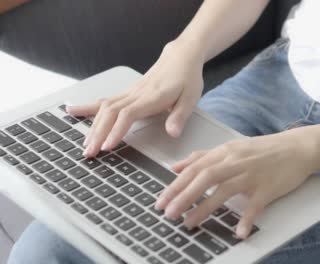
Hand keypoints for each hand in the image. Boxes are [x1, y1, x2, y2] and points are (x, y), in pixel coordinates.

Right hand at [67, 40, 204, 156]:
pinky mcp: (127, 92)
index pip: (128, 114)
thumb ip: (180, 116)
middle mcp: (137, 94)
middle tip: (89, 153)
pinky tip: (72, 111)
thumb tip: (173, 133)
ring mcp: (130, 92)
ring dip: (93, 126)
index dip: (117, 130)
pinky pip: (104, 100)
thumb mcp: (191, 98)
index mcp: (152, 97)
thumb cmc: (187, 78)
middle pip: (111, 113)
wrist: (181, 57)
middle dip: (98, 133)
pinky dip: (88, 107)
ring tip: (84, 144)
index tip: (107, 146)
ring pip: (104, 108)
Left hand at [156, 131, 315, 238]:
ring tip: (190, 223)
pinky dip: (247, 219)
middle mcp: (236, 161)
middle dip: (184, 196)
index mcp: (225, 152)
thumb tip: (176, 166)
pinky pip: (256, 205)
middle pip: (205, 177)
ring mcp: (252, 174)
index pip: (195, 168)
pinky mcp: (269, 187)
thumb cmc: (263, 150)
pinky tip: (238, 232)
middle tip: (168, 213)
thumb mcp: (231, 148)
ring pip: (225, 190)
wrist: (297, 148)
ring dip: (205, 207)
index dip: (176, 185)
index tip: (161, 200)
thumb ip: (203, 156)